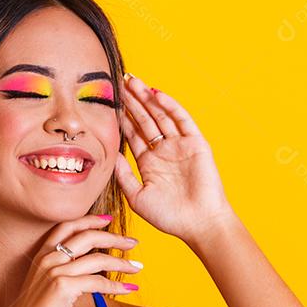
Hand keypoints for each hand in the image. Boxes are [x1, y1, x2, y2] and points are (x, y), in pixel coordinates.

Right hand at [0, 215, 141, 306]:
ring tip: (137, 268)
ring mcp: (54, 272)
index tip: (110, 219)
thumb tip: (87, 273)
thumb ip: (62, 275)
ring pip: (97, 259)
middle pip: (87, 237)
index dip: (90, 220)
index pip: (68, 227)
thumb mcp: (45, 289)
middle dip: (114, 237)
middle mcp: (47, 259)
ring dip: (121, 263)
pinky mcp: (63, 287)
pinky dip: (117, 286)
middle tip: (133, 242)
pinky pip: (98, 282)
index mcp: (42, 256)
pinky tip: (128, 289)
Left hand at [114, 73, 233, 239]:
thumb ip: (123, 175)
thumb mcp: (136, 196)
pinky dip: (170, 106)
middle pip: (145, 120)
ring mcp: (180, 146)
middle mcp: (164, 151)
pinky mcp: (196, 144)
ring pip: (161, 116)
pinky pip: (182, 120)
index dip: (122, 119)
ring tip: (133, 81)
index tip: (109, 103)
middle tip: (119, 83)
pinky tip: (156, 94)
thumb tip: (110, 154)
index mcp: (149, 163)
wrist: (198, 224)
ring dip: (147, 99)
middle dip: (132, 102)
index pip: (133, 135)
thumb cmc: (169, 217)